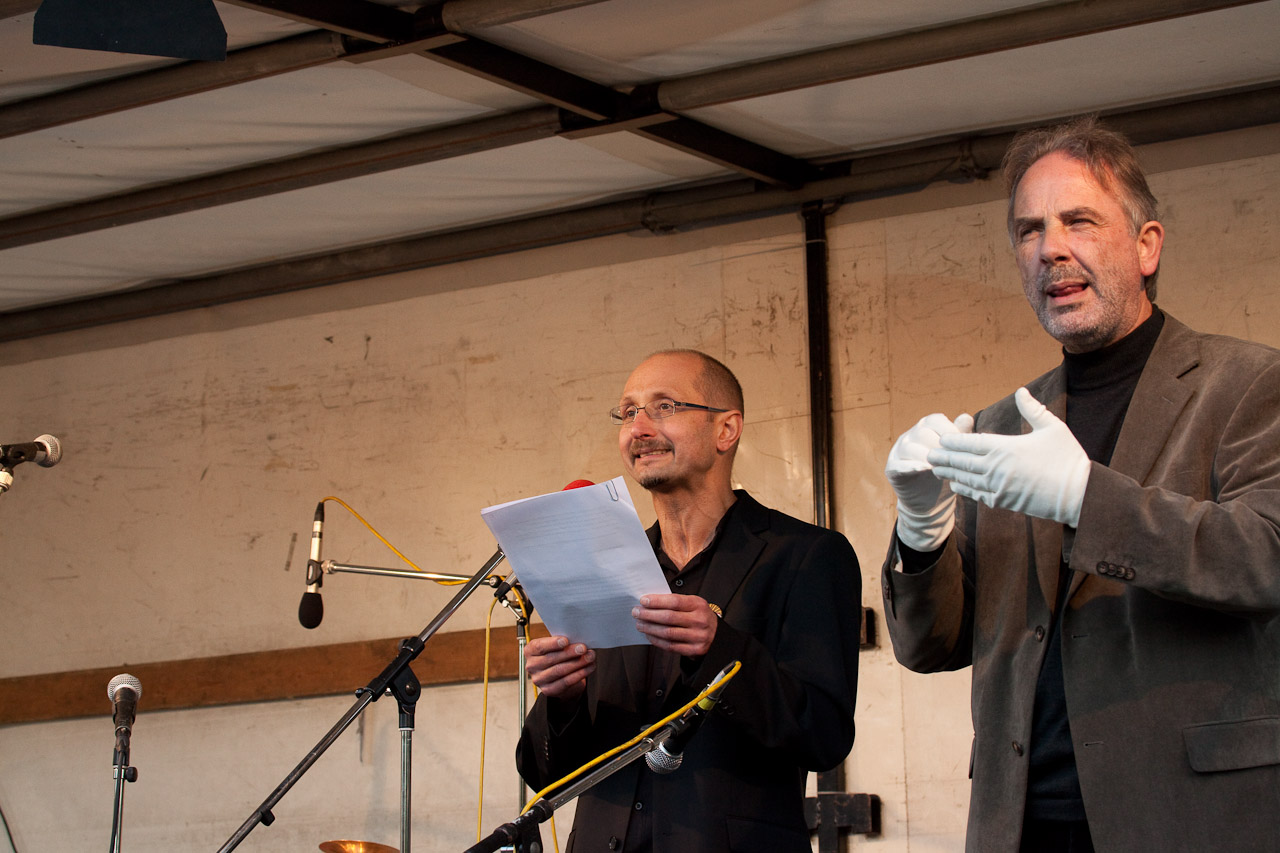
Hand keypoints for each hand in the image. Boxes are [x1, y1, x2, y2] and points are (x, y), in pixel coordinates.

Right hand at [525, 635, 594, 700]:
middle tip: (583, 648)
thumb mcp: (556, 646)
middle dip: (570, 653)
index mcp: (531, 651)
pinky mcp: (548, 690)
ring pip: (559, 670)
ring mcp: (539, 679)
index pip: (539, 646)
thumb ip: (563, 643)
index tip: (566, 640)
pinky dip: (579, 674)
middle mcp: (532, 666)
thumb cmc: (558, 655)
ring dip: (577, 663)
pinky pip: (566, 682)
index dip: (553, 643)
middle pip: (551, 658)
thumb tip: (578, 640)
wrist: (558, 676)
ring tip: (590, 657)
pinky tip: (589, 668)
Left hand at [633, 593, 716, 656]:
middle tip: (636, 612)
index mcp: (699, 605)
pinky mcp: (694, 650)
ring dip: (650, 628)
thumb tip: (649, 602)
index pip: (674, 601)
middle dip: (649, 615)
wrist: (716, 635)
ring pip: (668, 633)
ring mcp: (698, 636)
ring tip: (639, 624)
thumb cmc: (698, 616)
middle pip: (669, 618)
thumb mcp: (693, 604)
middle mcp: (700, 620)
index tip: (643, 600)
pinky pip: (670, 646)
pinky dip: (656, 640)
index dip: (657, 601)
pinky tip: (649, 635)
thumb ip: (675, 602)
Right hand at [885, 412, 974, 549]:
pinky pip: (897, 464)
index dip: (949, 431)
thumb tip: (966, 417)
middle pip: (922, 432)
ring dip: (925, 456)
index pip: (935, 420)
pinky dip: (910, 466)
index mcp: (926, 428)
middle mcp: (910, 436)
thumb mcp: (956, 455)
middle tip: (951, 459)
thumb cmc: (946, 473)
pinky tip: (923, 469)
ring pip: (909, 447)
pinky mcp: (891, 469)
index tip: (961, 446)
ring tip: (938, 467)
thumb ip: (960, 435)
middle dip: (938, 445)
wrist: (931, 502)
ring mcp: (898, 452)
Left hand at [928, 387, 1089, 526]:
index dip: (954, 441)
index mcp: (1006, 447)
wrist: (1078, 495)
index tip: (942, 438)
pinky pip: (978, 495)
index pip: (972, 443)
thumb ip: (1033, 409)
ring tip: (936, 468)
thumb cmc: (1068, 458)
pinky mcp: (1004, 502)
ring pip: (967, 479)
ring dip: (950, 473)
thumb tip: (1021, 390)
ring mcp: (999, 487)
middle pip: (963, 462)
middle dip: (945, 457)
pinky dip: (965, 489)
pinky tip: (956, 485)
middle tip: (929, 454)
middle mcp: (997, 468)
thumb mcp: (1052, 428)